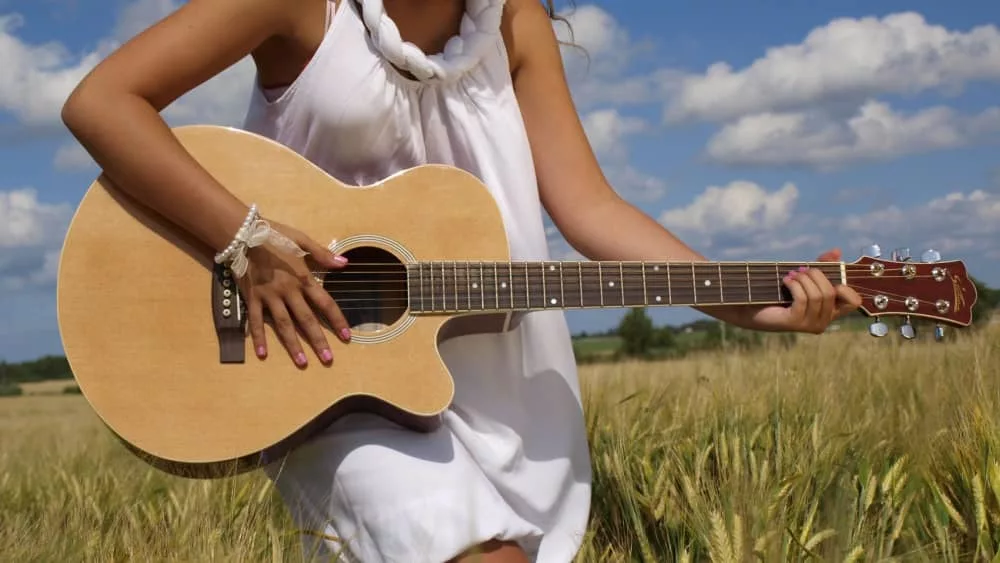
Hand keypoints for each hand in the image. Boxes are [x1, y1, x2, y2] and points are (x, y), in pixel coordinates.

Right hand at [235, 222, 350, 366]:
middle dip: (318, 340)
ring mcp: (269, 297)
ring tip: (302, 363)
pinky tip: (262, 354)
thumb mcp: (301, 240)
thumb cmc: (274, 236)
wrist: (242, 234)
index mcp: (303, 278)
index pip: (325, 303)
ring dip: (293, 345)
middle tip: (328, 359)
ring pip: (284, 325)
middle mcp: (288, 291)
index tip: (346, 337)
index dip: (337, 320)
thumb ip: (323, 254)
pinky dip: (258, 338)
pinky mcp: (252, 298)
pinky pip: (255, 321)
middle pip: (306, 319)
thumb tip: (344, 263)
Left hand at [748, 248, 862, 333]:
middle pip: (832, 292)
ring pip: (818, 295)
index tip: (831, 276)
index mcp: (830, 311)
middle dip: (815, 275)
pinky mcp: (794, 323)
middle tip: (799, 270)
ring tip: (791, 274)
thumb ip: (822, 265)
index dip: (846, 286)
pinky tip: (785, 281)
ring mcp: (809, 324)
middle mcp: (823, 321)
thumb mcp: (804, 276)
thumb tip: (837, 251)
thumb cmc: (778, 291)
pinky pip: (803, 299)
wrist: (750, 305)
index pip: (854, 302)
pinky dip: (794, 285)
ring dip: (803, 279)